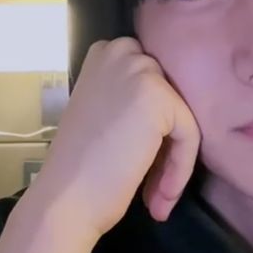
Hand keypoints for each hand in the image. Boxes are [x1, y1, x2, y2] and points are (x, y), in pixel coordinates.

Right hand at [32, 37, 200, 238]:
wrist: (64, 200)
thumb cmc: (80, 167)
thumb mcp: (103, 114)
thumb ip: (132, 103)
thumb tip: (169, 115)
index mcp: (105, 53)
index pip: (154, 85)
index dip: (156, 129)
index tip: (146, 165)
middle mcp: (121, 52)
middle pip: (170, 101)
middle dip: (167, 144)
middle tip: (153, 185)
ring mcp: (140, 71)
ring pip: (182, 120)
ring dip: (174, 162)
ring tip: (157, 197)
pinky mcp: (159, 97)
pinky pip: (189, 135)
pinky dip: (180, 170)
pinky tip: (161, 197)